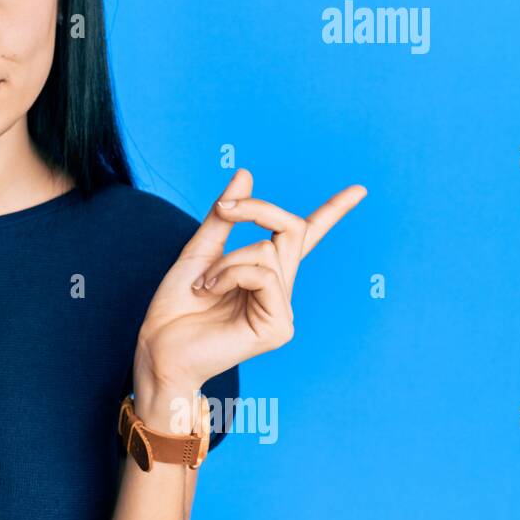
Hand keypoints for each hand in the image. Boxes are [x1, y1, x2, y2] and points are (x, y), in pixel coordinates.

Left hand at [134, 168, 366, 399]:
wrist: (159, 346)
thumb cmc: (177, 305)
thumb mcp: (199, 251)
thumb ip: (225, 217)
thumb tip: (246, 173)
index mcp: (264, 273)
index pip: (304, 239)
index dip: (332, 213)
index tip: (359, 190)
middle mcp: (279, 290)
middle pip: (291, 230)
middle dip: (256, 211)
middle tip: (224, 208)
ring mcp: (282, 310)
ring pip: (267, 252)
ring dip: (226, 260)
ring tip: (204, 285)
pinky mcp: (279, 326)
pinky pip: (263, 275)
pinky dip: (231, 274)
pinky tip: (211, 291)